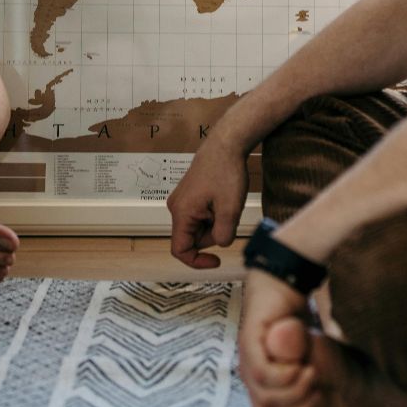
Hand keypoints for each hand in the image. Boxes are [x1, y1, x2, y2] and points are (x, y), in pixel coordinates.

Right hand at [167, 137, 249, 268]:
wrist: (225, 145)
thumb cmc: (226, 173)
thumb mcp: (230, 209)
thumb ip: (224, 234)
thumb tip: (220, 244)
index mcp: (182, 213)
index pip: (180, 250)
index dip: (197, 261)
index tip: (217, 260)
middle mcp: (176, 208)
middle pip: (193, 238)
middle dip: (213, 235)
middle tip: (230, 216)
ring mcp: (182, 201)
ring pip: (198, 227)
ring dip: (215, 224)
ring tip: (227, 204)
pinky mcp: (189, 196)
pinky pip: (200, 216)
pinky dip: (214, 215)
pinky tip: (222, 200)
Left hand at [238, 269, 312, 406]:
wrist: (286, 283)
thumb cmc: (299, 322)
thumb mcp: (314, 360)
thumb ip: (308, 384)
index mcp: (264, 383)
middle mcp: (252, 375)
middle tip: (319, 397)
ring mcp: (249, 360)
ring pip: (265, 398)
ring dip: (294, 393)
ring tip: (313, 378)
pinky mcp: (250, 343)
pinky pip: (265, 374)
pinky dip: (286, 377)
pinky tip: (304, 369)